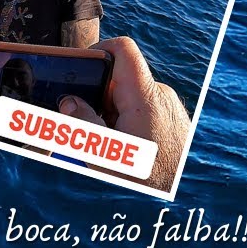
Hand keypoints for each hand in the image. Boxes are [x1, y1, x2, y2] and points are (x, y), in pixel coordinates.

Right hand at [57, 37, 189, 191]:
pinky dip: (125, 119)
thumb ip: (83, 122)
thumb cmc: (147, 180)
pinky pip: (141, 107)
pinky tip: (124, 144)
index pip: (122, 49)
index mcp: (144, 98)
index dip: (97, 50)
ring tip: (110, 141)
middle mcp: (160, 96)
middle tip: (89, 123)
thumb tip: (68, 102)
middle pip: (119, 77)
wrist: (178, 198)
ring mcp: (169, 106)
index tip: (79, 71)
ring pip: (128, 95)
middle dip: (97, 96)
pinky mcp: (172, 118)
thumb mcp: (106, 154)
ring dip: (111, 111)